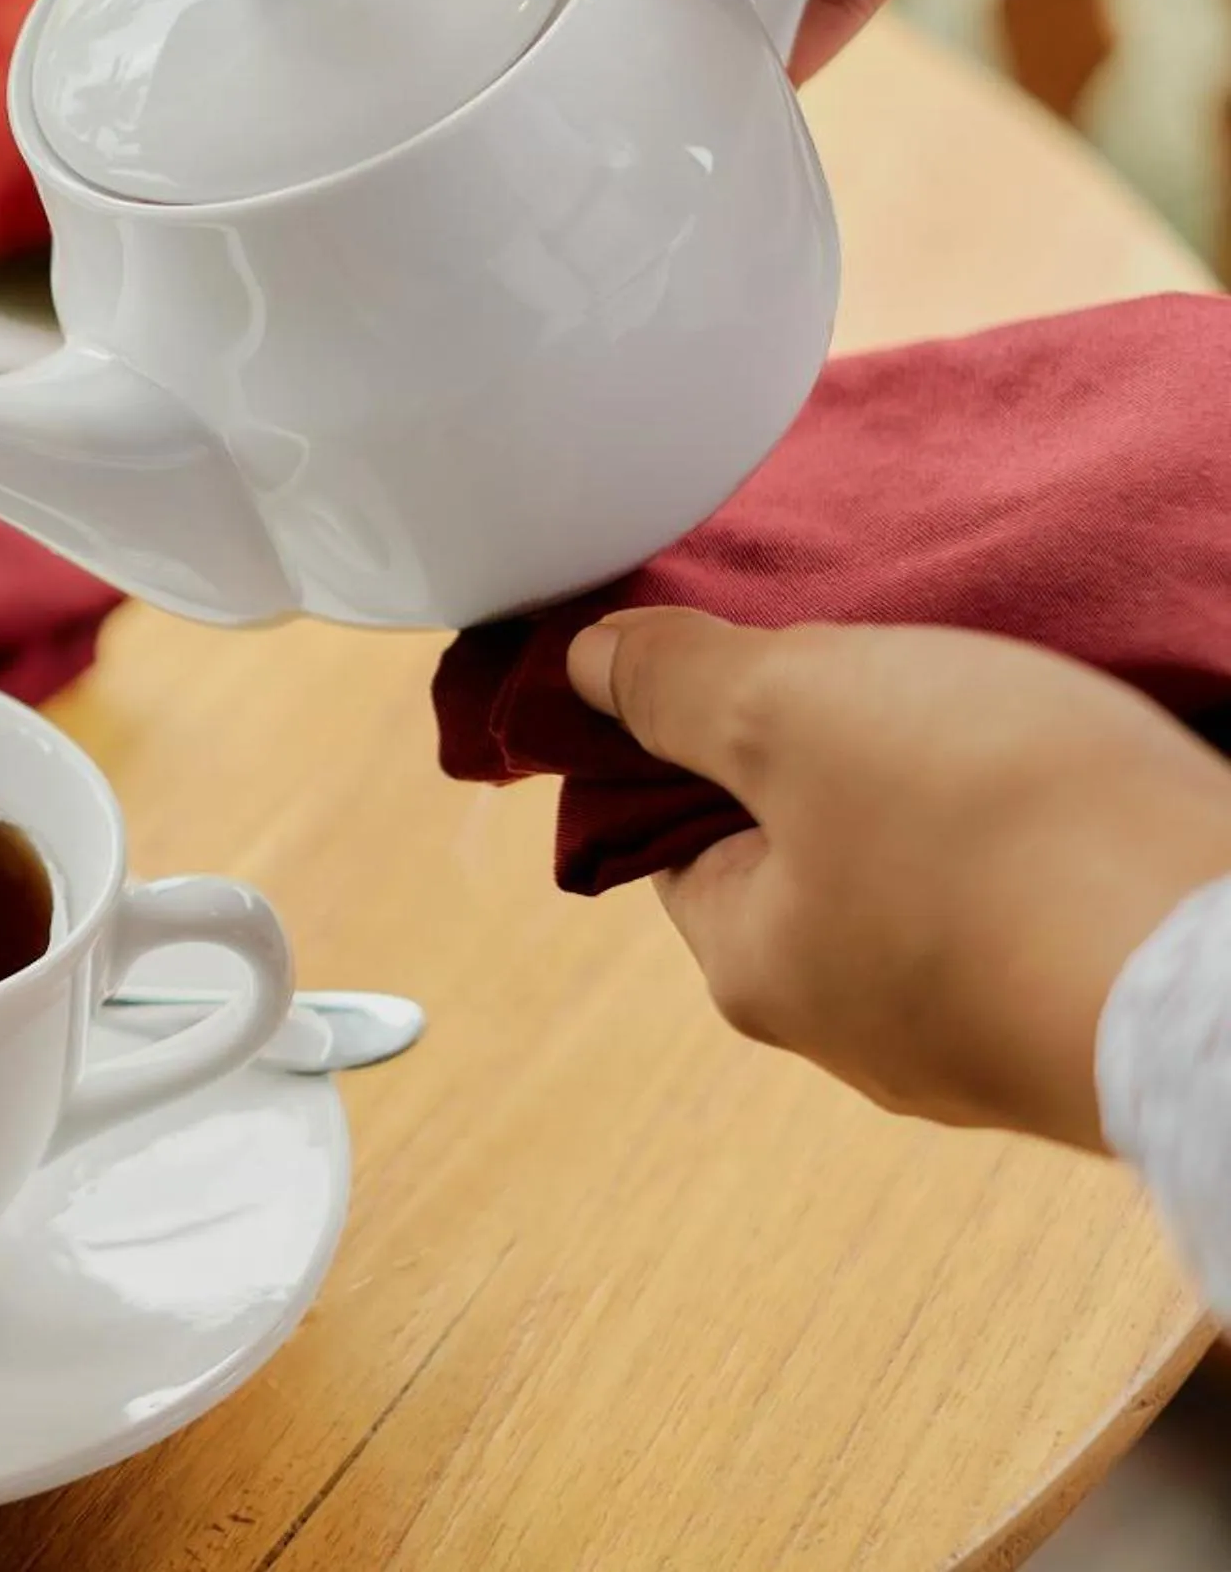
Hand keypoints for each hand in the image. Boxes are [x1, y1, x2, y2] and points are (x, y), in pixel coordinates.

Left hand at [567, 610, 1230, 1149]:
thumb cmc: (998, 841)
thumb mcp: (793, 712)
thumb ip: (681, 684)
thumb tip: (587, 668)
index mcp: (756, 969)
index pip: (678, 830)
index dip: (701, 728)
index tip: (764, 653)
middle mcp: (861, 1029)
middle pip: (814, 848)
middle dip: (851, 752)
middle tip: (909, 666)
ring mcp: (991, 1034)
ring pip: (941, 873)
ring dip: (970, 787)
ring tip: (1012, 708)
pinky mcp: (1100, 1017)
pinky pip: (1046, 901)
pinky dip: (1058, 835)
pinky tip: (1092, 780)